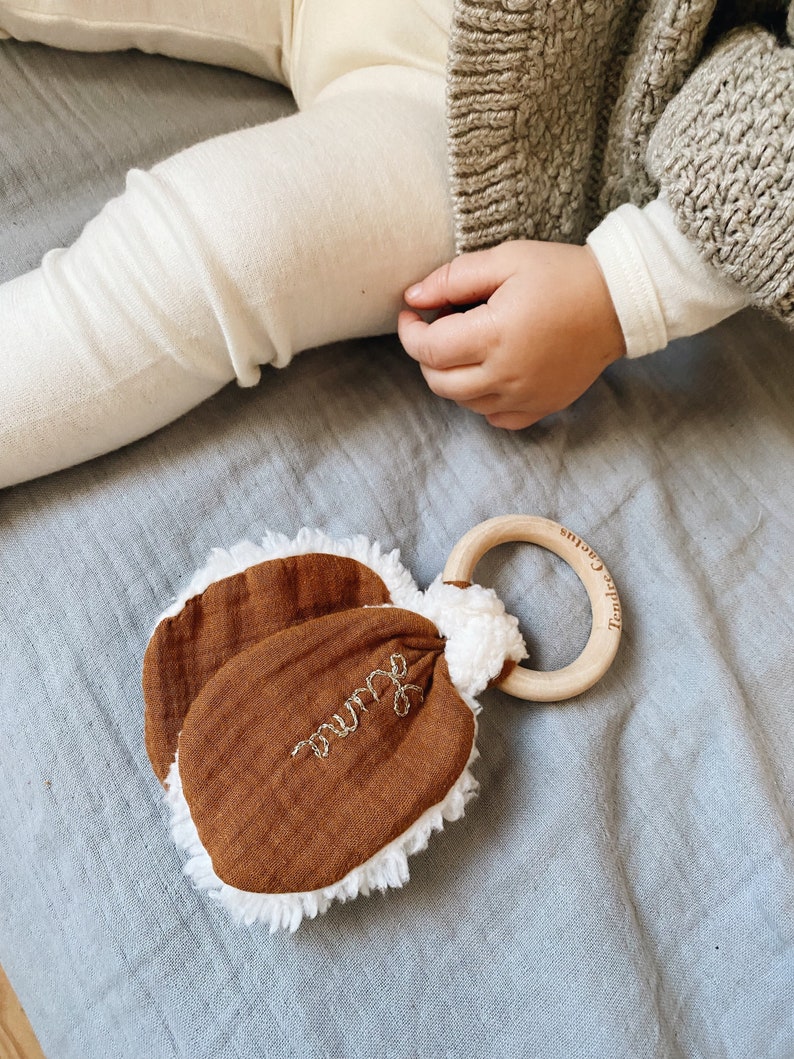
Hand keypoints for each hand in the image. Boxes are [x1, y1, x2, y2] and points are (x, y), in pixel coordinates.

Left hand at [397, 240, 625, 429]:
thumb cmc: (562, 274)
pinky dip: (482, 399)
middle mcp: (506, 374)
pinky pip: (495, 418)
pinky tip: (491, 371)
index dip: (410, 332)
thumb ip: (453, 278)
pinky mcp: (541, 407)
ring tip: (470, 344)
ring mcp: (525, 397)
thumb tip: (412, 298)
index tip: (413, 313)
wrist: (619, 301)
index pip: (428, 350)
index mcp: (494, 335)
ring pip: (463, 402)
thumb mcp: (506, 259)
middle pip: (439, 382)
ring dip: (453, 376)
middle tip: (441, 325)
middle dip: (427, 355)